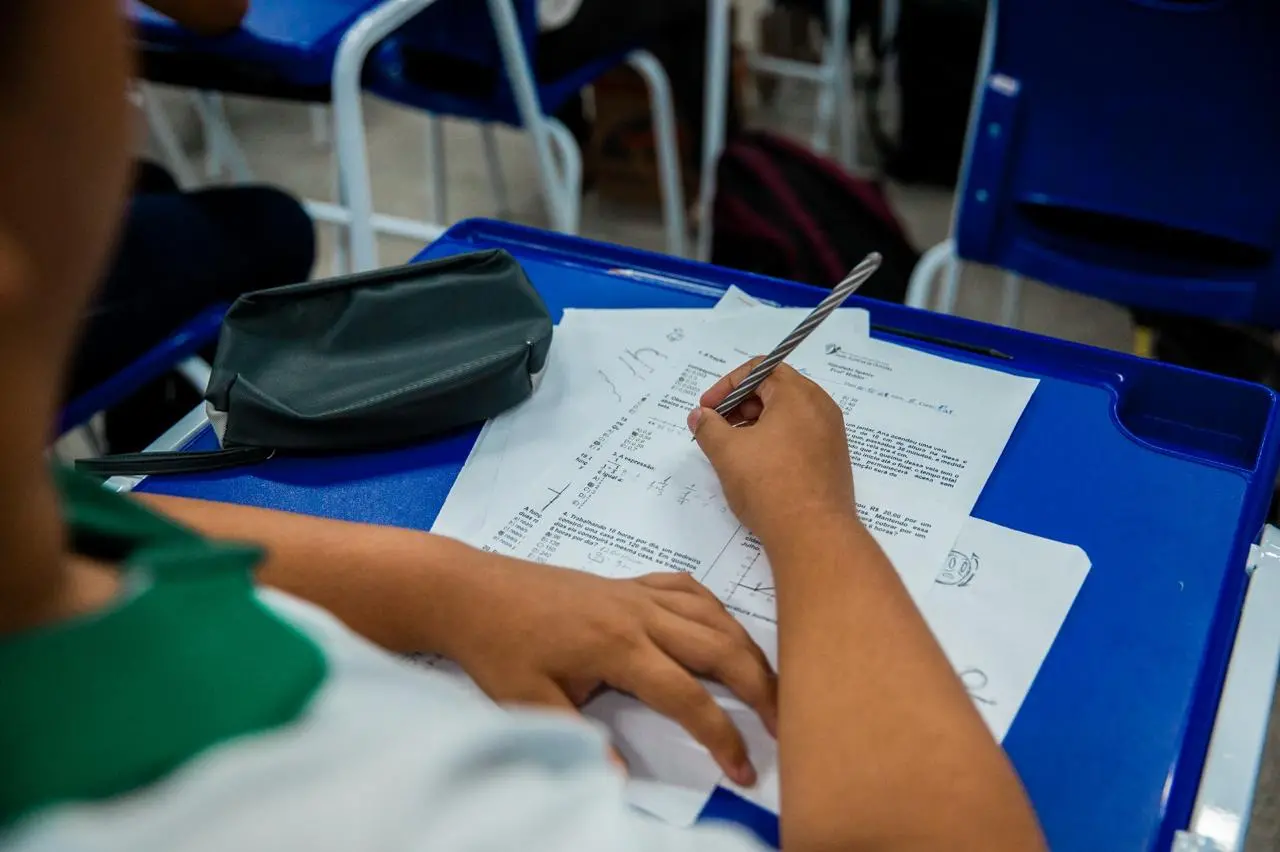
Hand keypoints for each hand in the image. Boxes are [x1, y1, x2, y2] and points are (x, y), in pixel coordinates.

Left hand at [441, 552, 776, 785]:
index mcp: (620, 648)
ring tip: (769, 683)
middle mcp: (640, 616)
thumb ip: (580, 739)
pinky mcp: (629, 582)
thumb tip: (618, 779)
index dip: (723, 738)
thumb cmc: (499, 647)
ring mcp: (637, 594)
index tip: (743, 772)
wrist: (473, 590)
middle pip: (721, 649)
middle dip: (761, 687)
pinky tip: (722, 628)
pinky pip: (688, 589)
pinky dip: (715, 608)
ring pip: (714, 616)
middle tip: (785, 723)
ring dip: (747, 648)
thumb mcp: (530, 702)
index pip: (689, 698)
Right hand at [689, 358, 856, 547]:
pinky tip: (756, 465)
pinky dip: (774, 440)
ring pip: (787, 415)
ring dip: (755, 424)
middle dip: (739, 405)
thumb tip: (699, 416)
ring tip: (732, 449)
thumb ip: (707, 427)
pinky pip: (800, 436)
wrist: (813, 534)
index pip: (759, 369)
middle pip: (775, 389)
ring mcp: (831, 434)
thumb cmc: (769, 484)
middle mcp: (820, 407)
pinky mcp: (832, 459)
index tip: (706, 409)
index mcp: (798, 394)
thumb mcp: (727, 452)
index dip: (726, 386)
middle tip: (715, 428)